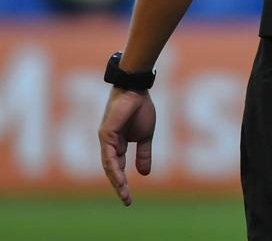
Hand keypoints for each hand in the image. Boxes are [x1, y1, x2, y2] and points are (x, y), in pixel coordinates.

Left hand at [98, 88, 156, 205]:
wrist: (137, 90)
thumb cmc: (140, 109)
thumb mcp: (145, 136)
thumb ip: (143, 153)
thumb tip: (144, 174)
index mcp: (118, 145)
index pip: (117, 168)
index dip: (123, 182)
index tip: (128, 198)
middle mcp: (109, 145)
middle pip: (112, 170)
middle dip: (119, 186)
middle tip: (126, 200)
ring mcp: (106, 139)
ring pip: (109, 165)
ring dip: (116, 179)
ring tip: (124, 192)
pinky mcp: (105, 133)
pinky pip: (108, 154)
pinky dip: (113, 167)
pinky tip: (119, 176)